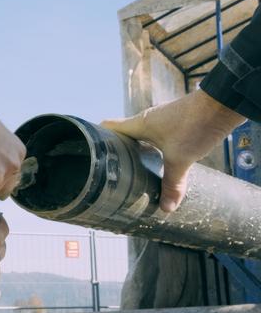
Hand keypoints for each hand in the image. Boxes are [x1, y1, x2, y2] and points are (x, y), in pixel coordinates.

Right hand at [101, 89, 244, 211]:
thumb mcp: (182, 158)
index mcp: (139, 124)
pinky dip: (153, 149)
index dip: (96, 138)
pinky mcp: (176, 123)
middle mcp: (147, 120)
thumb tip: (167, 208)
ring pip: (141, 136)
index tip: (89, 153)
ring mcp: (162, 121)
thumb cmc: (195, 124)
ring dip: (136, 150)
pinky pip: (157, 137)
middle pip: (123, 134)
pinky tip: (160, 162)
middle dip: (116, 151)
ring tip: (133, 170)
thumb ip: (173, 183)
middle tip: (111, 170)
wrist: (223, 104)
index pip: (107, 126)